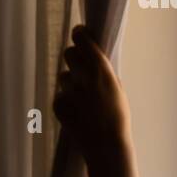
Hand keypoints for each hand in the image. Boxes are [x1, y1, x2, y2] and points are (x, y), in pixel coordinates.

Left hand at [53, 25, 130, 159]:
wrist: (106, 144)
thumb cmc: (118, 118)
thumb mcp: (118, 91)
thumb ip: (105, 74)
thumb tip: (94, 62)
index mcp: (101, 70)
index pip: (83, 41)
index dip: (80, 35)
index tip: (79, 33)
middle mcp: (83, 76)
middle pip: (69, 54)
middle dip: (75, 57)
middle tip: (81, 67)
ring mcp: (68, 90)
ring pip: (65, 77)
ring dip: (72, 83)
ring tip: (84, 100)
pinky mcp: (58, 103)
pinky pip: (60, 94)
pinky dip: (67, 100)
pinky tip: (79, 112)